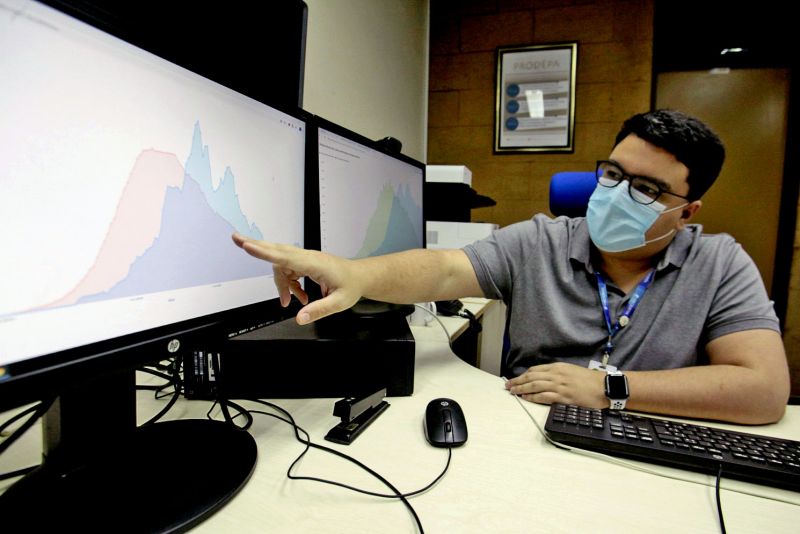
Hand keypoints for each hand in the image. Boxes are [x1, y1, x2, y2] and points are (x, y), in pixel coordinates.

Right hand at [231, 233, 362, 323]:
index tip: (248, 246)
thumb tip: (299, 318)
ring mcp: (305, 259)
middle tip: (236, 239)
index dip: (264, 252)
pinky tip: (299, 297)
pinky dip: (288, 285)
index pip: (284, 257)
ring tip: (287, 301)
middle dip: (256, 246)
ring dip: (281, 284)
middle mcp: (307, 257)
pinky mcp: (305, 263)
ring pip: (281, 266)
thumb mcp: (339, 302)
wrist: (360, 277)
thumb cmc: (351, 285)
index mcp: (314, 263)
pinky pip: (288, 271)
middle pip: (276, 251)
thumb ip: (318, 310)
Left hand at [505, 362, 607, 407]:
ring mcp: (559, 386)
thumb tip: (545, 378)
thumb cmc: (590, 380)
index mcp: (558, 367)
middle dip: (518, 381)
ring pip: (534, 386)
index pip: (535, 370)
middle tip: (508, 386)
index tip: (516, 379)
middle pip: (531, 377)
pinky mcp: (563, 397)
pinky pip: (544, 396)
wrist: (604, 387)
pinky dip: (533, 397)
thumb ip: (558, 373)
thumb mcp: (571, 371)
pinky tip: (526, 398)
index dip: (523, 375)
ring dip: (521, 389)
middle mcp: (556, 375)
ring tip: (513, 392)